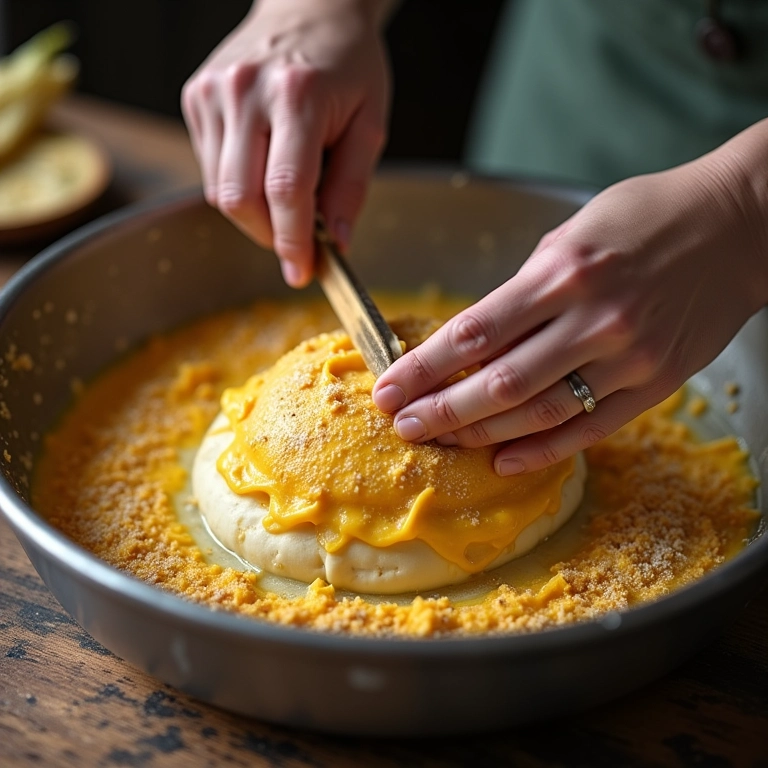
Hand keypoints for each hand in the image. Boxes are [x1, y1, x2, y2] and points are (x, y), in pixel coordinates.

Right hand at [182, 0, 391, 286]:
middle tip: (296, 242)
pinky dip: (238, 187)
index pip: (286, 190)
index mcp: (298, 96)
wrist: (309, 6)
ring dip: (253, 215)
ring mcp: (213, 93)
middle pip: (239, 198)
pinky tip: (262, 167)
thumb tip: (334, 243)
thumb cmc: (347, 65)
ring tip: (284, 199)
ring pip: (220, 191)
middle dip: (269, 235)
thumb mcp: (370, 124)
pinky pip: (210, 169)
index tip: (302, 271)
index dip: (293, 241)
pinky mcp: (195, 97)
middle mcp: (246, 91)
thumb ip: (351, 187)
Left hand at [372, 127, 767, 473]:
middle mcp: (593, 318)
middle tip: (402, 424)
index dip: (424, 367)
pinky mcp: (655, 383)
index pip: (473, 332)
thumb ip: (524, 290)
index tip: (389, 386)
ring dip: (479, 434)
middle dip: (440, 410)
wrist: (738, 226)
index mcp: (563, 272)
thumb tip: (476, 340)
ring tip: (439, 441)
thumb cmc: (646, 218)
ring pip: (538, 413)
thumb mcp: (571, 235)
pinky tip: (501, 461)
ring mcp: (627, 356)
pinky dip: (541, 451)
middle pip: (498, 382)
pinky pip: (589, 429)